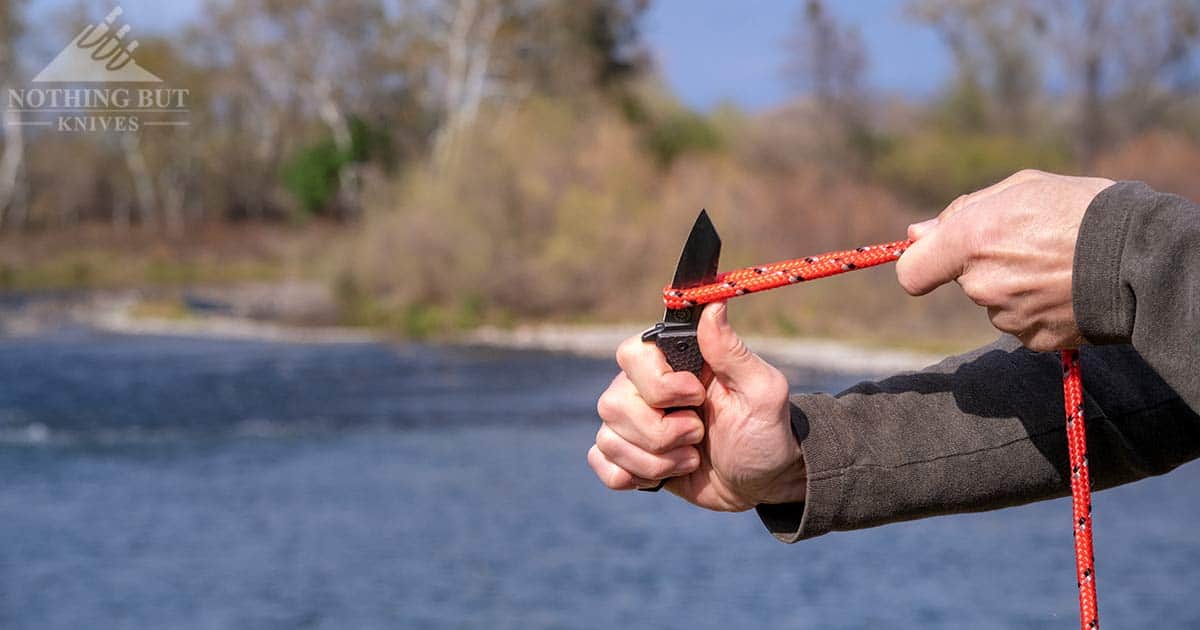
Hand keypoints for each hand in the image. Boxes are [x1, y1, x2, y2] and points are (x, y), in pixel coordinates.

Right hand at [589, 302, 804, 511]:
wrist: (760, 482)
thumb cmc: (764, 431)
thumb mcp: (761, 391)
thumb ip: (732, 351)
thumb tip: (713, 304)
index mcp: (674, 363)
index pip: (632, 354)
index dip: (658, 384)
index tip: (697, 397)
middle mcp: (644, 388)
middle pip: (614, 404)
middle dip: (661, 433)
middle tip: (698, 435)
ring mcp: (632, 423)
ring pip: (608, 438)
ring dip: (656, 461)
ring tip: (690, 459)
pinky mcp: (627, 455)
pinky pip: (601, 462)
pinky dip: (632, 475)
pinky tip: (662, 476)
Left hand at [895, 169, 1114, 350]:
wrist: (1140, 255)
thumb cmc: (1080, 210)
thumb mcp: (1020, 188)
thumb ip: (961, 212)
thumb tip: (917, 233)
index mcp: (970, 241)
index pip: (911, 272)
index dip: (920, 263)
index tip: (935, 255)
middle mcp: (981, 284)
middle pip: (964, 280)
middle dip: (986, 263)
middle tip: (1031, 243)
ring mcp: (1007, 317)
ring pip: (995, 301)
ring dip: (1014, 285)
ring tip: (1058, 264)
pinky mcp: (1032, 339)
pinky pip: (1021, 322)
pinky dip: (1037, 308)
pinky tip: (1066, 288)